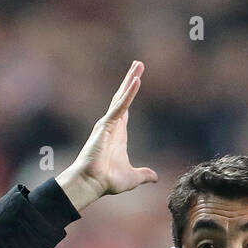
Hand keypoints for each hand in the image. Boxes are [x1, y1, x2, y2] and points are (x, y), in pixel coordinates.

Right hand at [56, 61, 157, 212]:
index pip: (127, 109)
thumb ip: (144, 174)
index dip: (131, 94)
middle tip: (138, 64)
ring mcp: (108, 124)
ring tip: (138, 65)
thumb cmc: (107, 181)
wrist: (92, 184)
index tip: (136, 80)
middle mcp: (113, 126)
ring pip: (121, 97)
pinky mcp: (106, 125)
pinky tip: (136, 81)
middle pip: (123, 97)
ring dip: (130, 80)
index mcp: (118, 135)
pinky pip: (120, 106)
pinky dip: (128, 93)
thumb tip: (155, 177)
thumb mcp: (133, 177)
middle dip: (131, 79)